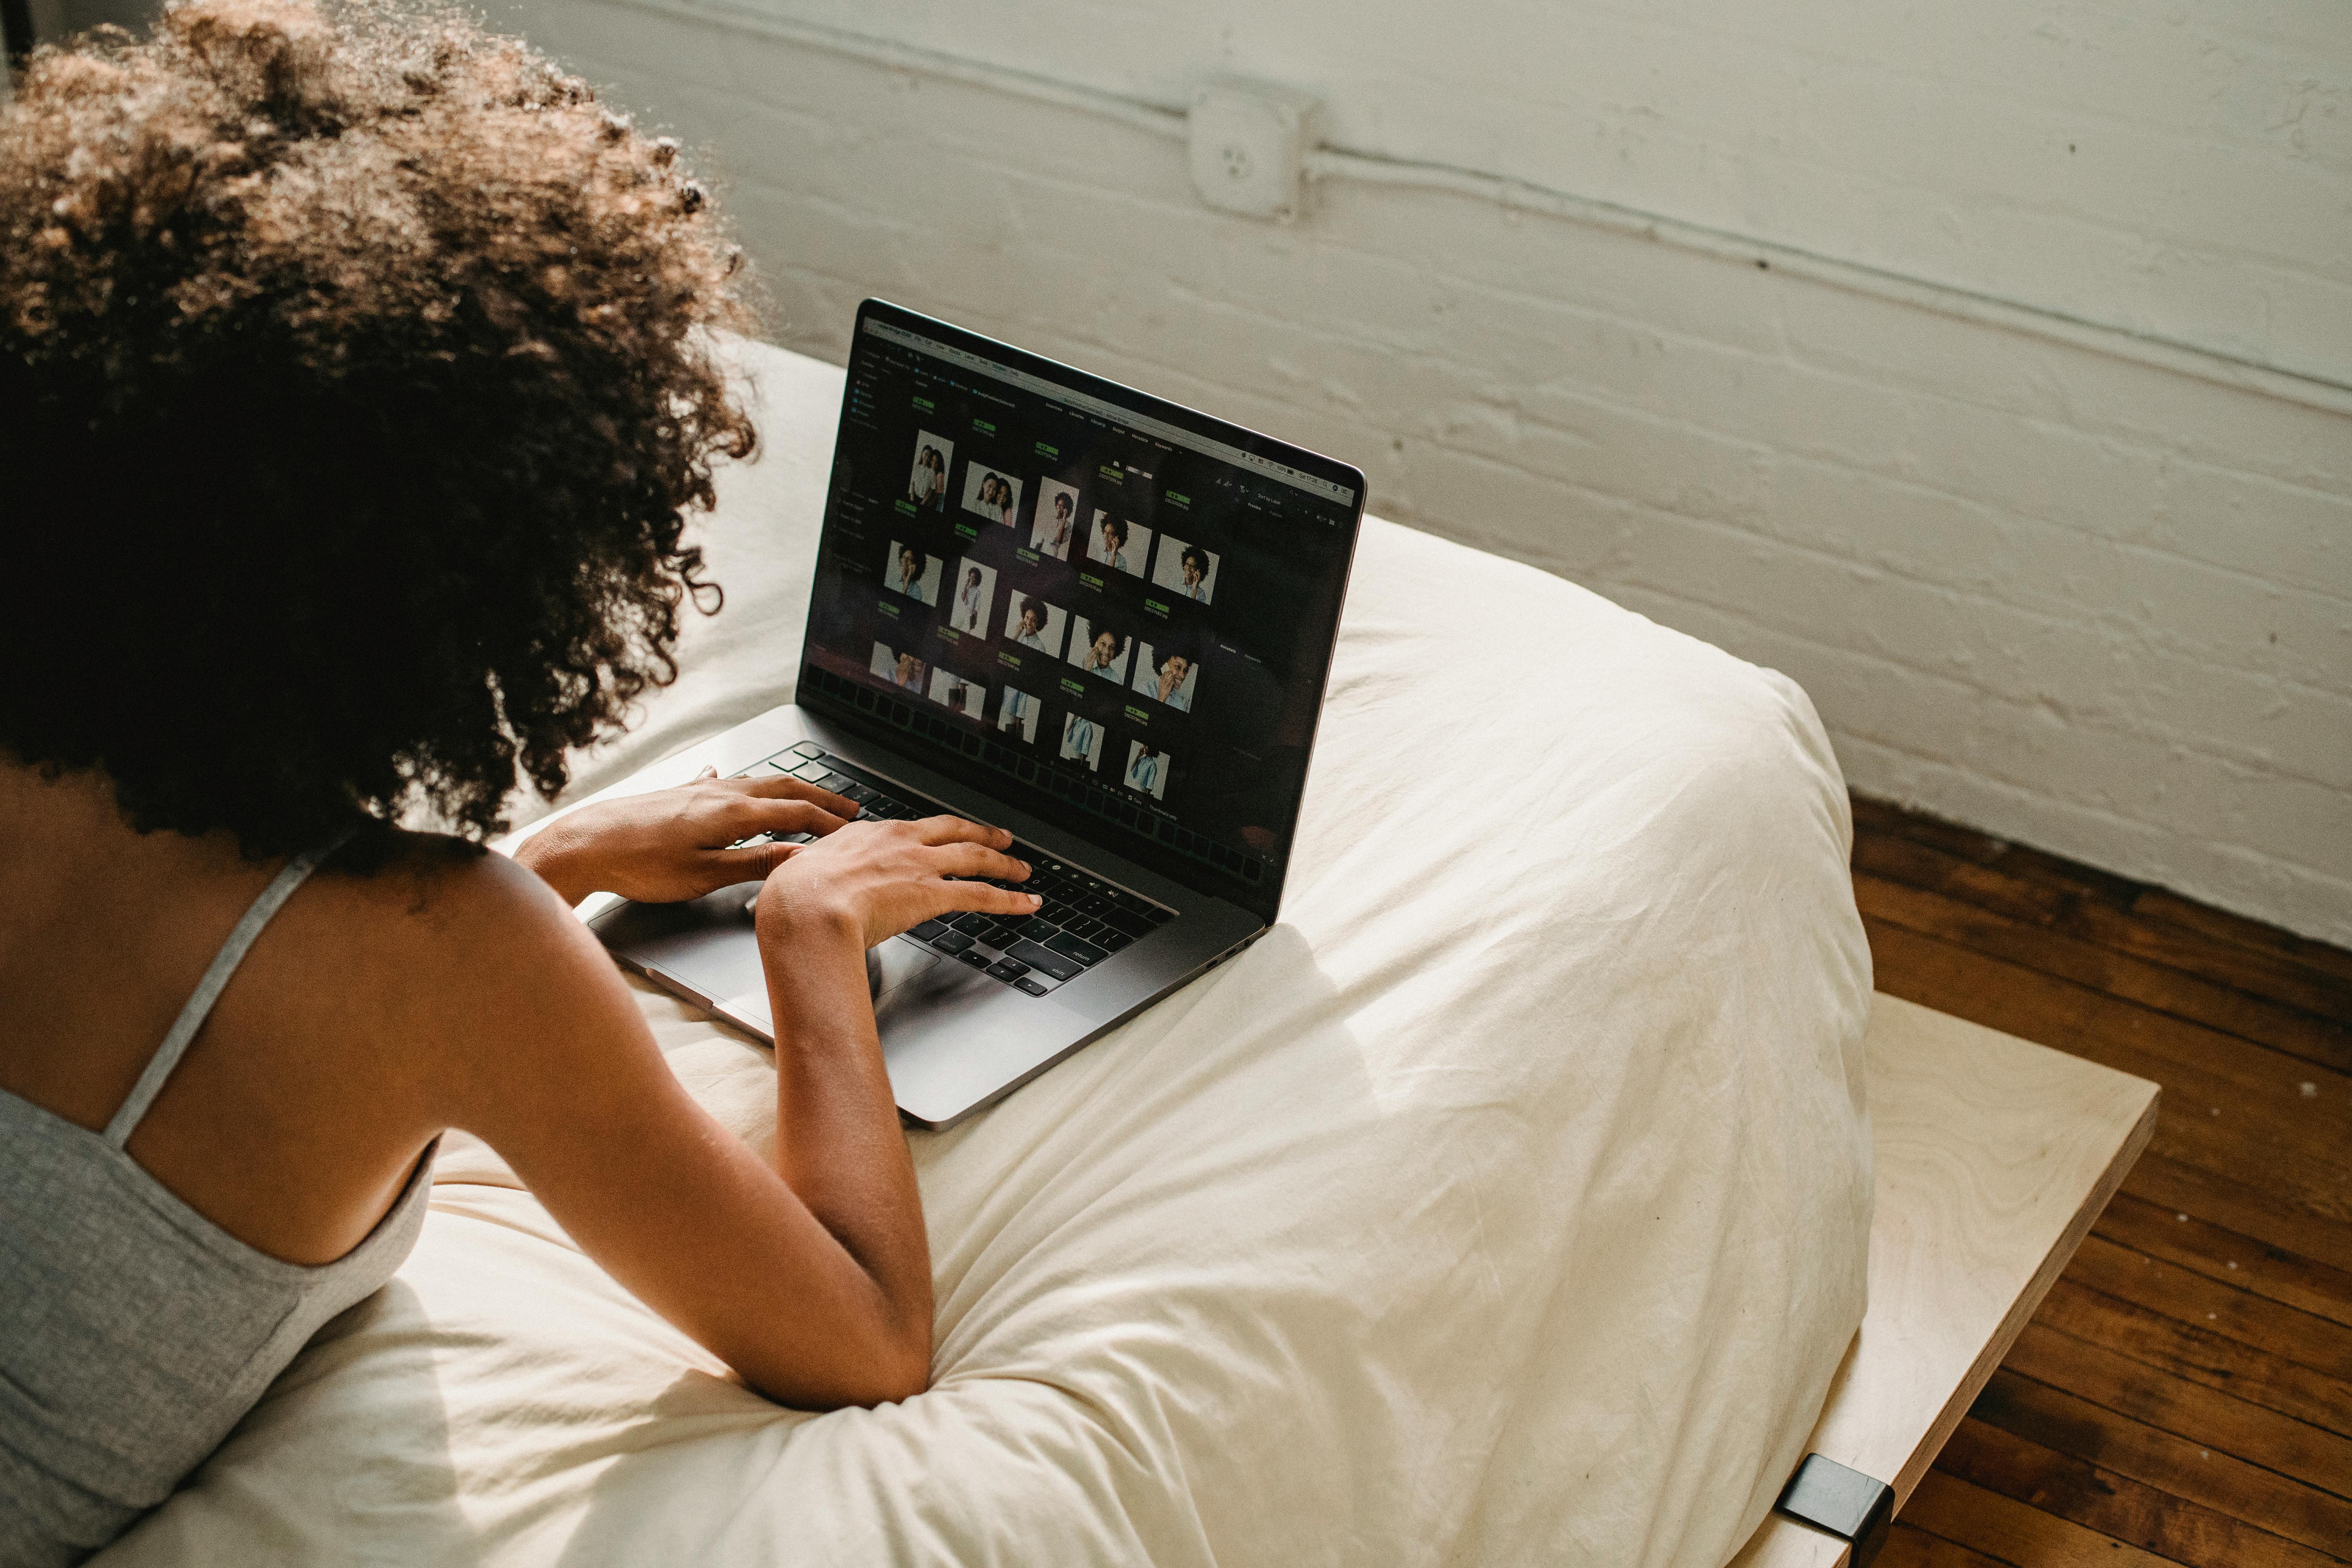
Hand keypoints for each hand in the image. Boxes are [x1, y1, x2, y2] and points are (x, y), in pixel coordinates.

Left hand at [515, 769, 858, 905]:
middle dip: (820, 797)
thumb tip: (801, 858)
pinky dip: (743, 784)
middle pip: (784, 788)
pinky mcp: (678, 794)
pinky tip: (726, 779)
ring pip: (757, 782)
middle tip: (849, 808)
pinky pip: (723, 782)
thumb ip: (754, 863)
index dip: (830, 824)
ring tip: (806, 797)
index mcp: (733, 813)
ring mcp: (698, 790)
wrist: (582, 844)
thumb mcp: (703, 874)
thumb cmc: (638, 864)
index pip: (796, 814)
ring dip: (788, 789)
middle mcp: (720, 793)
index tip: (854, 833)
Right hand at [753, 815, 1040, 951]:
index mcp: (868, 834)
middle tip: (1001, 838)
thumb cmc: (795, 897)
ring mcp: (919, 865)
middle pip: (954, 831)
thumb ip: (817, 872)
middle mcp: (900, 842)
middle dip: (982, 835)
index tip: (946, 835)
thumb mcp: (803, 871)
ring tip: (1023, 871)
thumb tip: (805, 881)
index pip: (913, 829)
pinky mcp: (934, 893)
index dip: (936, 833)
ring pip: (976, 858)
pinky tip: (1026, 903)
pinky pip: (982, 894)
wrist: (805, 909)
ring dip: (1005, 865)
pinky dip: (1010, 899)